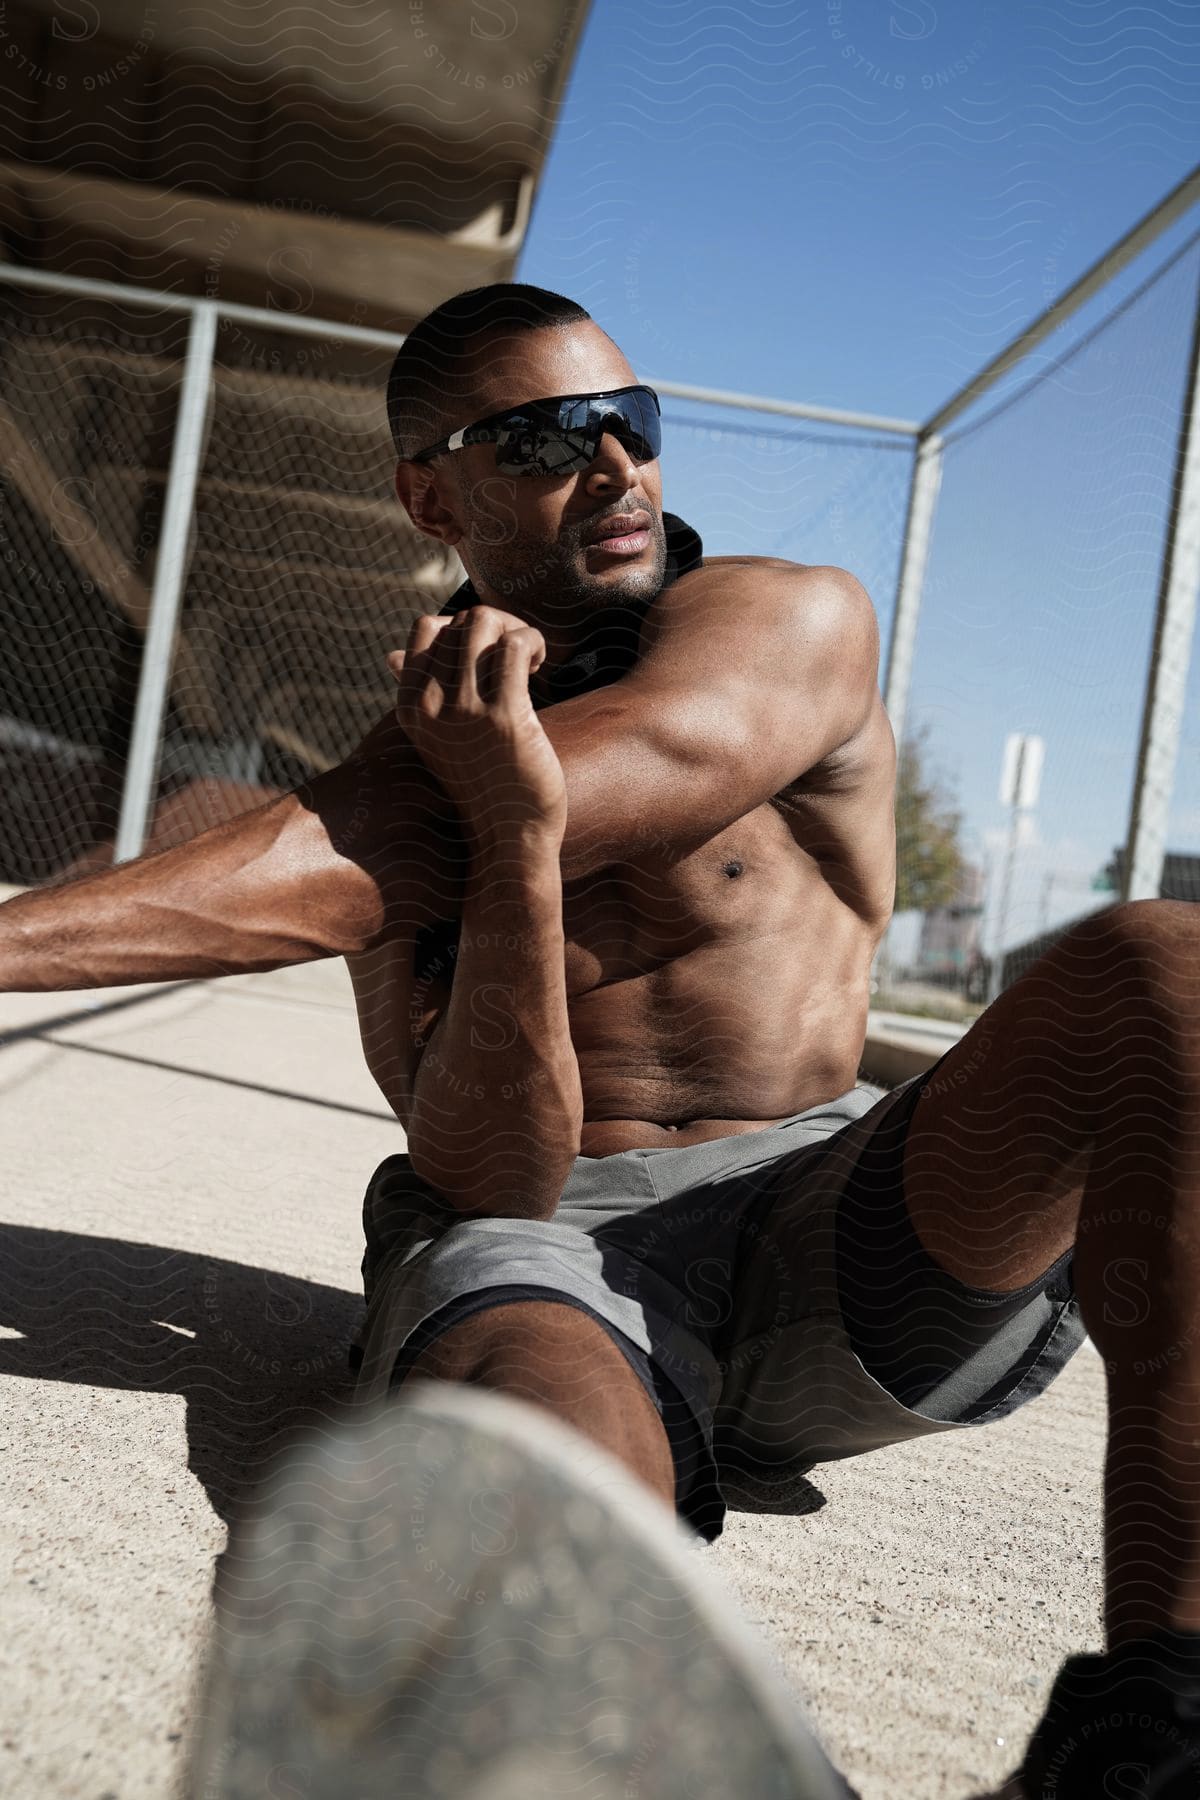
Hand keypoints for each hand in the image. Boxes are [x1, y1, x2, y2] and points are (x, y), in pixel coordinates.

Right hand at [387, 606, 566, 843]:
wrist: (508, 837)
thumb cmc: (479, 784)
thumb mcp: (435, 739)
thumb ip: (416, 694)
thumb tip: (390, 656)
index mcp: (410, 706)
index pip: (425, 628)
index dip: (460, 625)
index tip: (484, 650)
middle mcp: (431, 706)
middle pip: (462, 622)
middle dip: (498, 625)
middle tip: (518, 655)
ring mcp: (466, 712)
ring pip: (486, 624)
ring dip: (517, 630)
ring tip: (529, 659)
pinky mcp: (505, 717)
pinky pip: (514, 647)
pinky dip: (531, 642)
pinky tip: (539, 664)